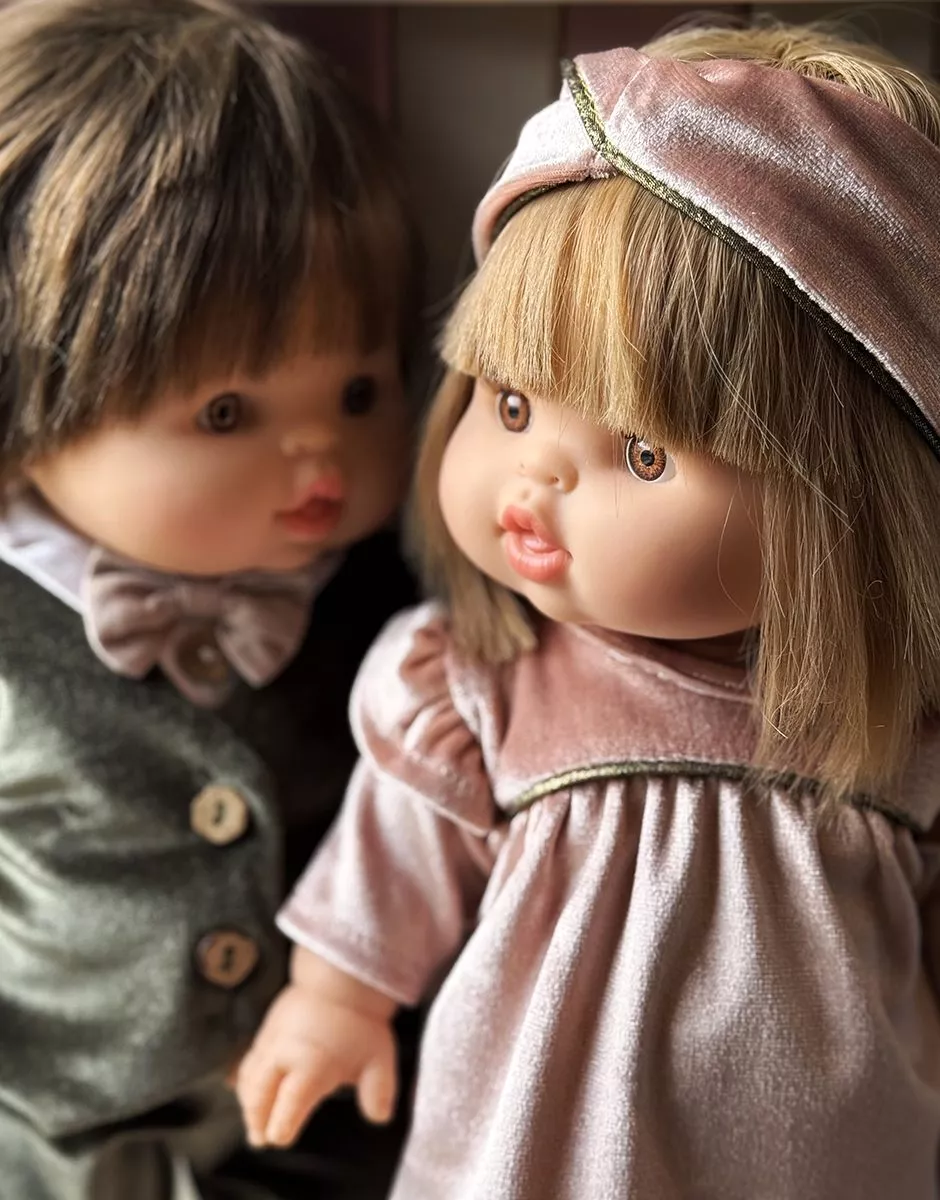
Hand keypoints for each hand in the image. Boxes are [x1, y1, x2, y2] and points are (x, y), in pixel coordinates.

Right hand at [236, 980, 397, 1147]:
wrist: (337, 980)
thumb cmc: (359, 1023)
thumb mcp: (379, 1058)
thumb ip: (378, 1090)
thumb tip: (379, 1117)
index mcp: (312, 1062)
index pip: (293, 1099)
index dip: (283, 1121)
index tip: (279, 1138)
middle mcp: (285, 1053)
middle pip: (261, 1092)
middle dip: (257, 1118)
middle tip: (259, 1140)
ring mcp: (271, 1041)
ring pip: (250, 1077)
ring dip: (249, 1103)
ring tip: (254, 1124)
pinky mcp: (264, 1032)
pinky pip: (248, 1060)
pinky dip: (244, 1081)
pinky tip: (244, 1092)